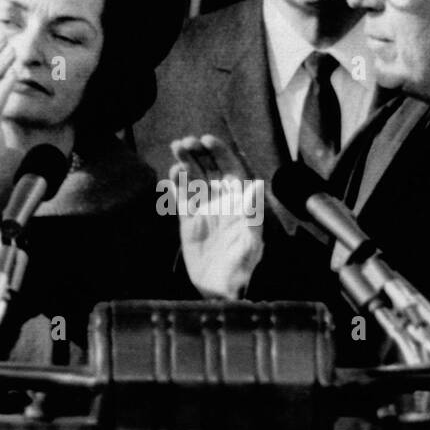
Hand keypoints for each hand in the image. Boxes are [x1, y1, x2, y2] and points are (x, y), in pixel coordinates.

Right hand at [170, 134, 264, 299]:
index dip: (220, 152)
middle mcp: (222, 201)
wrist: (221, 289)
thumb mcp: (252, 241)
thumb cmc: (242, 267)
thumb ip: (253, 213)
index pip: (231, 168)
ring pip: (194, 179)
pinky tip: (172, 173)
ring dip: (186, 162)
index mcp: (240, 201)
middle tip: (185, 141)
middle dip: (199, 153)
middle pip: (209, 169)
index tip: (207, 139)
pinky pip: (182, 197)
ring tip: (176, 146)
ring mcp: (204, 210)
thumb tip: (256, 185)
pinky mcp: (188, 222)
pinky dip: (176, 184)